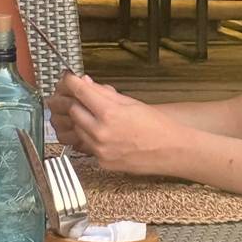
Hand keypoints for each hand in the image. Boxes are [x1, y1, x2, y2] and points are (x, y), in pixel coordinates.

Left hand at [50, 73, 174, 175]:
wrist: (173, 151)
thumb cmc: (156, 125)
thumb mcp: (130, 102)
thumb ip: (104, 93)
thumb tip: (84, 82)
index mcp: (109, 113)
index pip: (80, 92)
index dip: (71, 82)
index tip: (69, 79)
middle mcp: (101, 133)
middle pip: (73, 111)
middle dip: (77, 102)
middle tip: (84, 98)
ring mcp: (100, 150)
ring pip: (77, 129)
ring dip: (82, 120)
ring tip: (98, 117)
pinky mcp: (102, 163)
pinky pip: (87, 145)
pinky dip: (91, 137)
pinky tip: (106, 134)